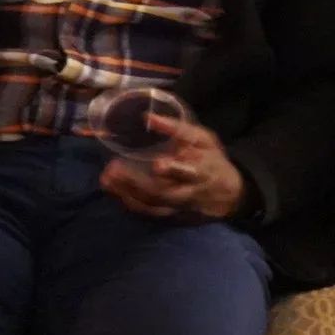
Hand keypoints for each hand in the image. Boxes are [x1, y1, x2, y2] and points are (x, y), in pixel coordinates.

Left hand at [99, 114, 245, 221]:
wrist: (228, 196)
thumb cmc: (213, 161)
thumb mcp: (205, 140)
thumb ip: (179, 130)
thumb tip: (149, 117)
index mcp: (201, 172)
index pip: (189, 174)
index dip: (174, 170)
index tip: (158, 163)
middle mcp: (188, 194)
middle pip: (161, 194)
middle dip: (135, 183)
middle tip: (113, 169)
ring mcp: (177, 209)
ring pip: (150, 205)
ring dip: (126, 193)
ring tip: (106, 179)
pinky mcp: (169, 217)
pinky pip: (146, 212)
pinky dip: (128, 201)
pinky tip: (113, 190)